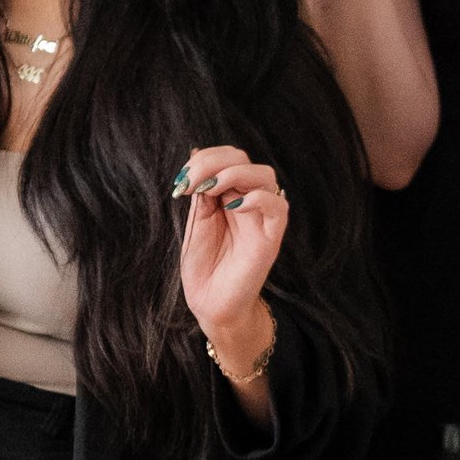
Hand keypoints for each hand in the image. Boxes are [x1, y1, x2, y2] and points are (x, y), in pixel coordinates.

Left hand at [174, 145, 288, 372]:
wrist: (210, 304)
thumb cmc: (203, 267)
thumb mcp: (197, 223)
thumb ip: (202, 193)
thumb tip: (195, 154)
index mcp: (229, 194)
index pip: (228, 157)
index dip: (205, 158)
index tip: (181, 180)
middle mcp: (248, 201)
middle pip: (243, 159)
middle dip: (212, 162)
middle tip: (188, 183)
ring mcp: (261, 218)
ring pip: (264, 175)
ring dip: (233, 173)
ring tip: (209, 188)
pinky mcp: (271, 237)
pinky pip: (277, 206)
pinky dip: (256, 198)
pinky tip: (231, 207)